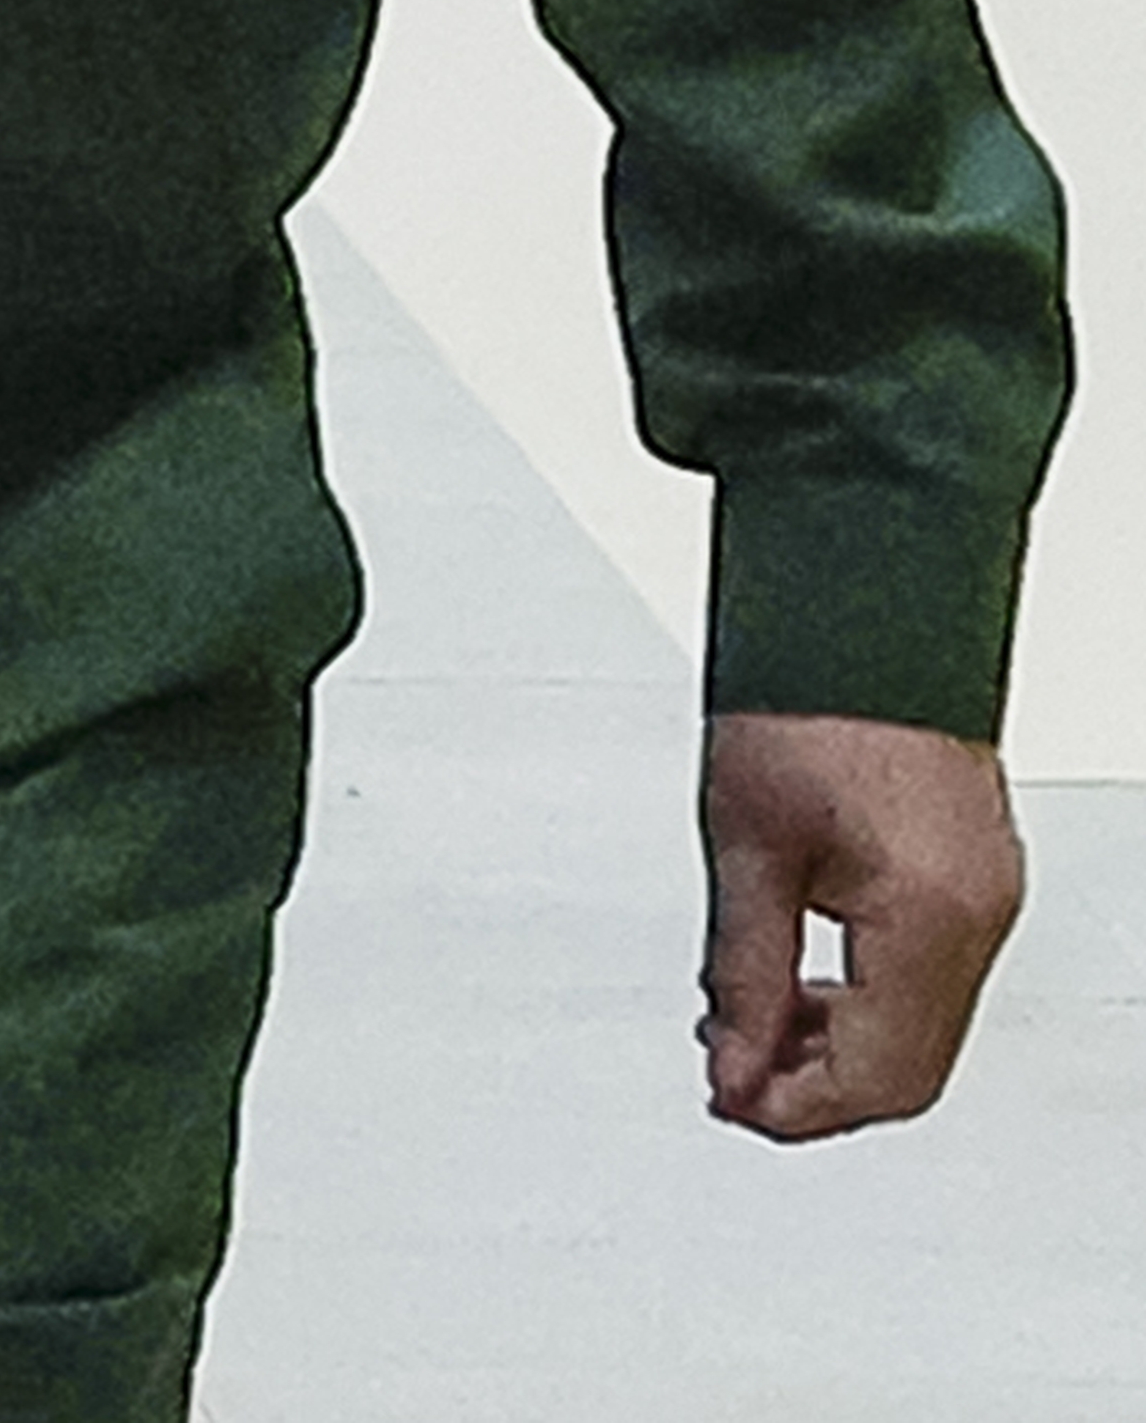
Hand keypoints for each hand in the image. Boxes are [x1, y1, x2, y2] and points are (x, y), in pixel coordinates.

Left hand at [700, 709, 1019, 1139]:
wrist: (860, 612)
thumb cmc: (805, 702)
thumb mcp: (745, 848)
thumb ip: (743, 970)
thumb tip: (734, 1062)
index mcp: (929, 917)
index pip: (880, 1075)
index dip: (797, 1107)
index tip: (729, 1101)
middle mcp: (979, 918)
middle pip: (911, 1069)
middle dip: (817, 1087)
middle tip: (731, 1072)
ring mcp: (989, 899)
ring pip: (923, 1030)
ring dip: (838, 1045)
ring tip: (748, 1024)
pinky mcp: (977, 879)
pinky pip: (932, 980)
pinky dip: (866, 1000)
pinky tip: (799, 982)